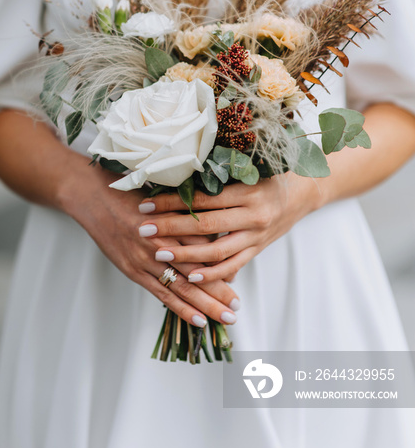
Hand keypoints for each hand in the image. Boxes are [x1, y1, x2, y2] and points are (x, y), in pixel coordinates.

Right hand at [59, 160, 239, 326]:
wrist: (92, 197)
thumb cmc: (129, 192)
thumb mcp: (162, 197)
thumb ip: (186, 213)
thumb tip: (214, 229)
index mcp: (172, 221)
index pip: (206, 246)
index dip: (225, 261)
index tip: (240, 272)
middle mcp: (161, 243)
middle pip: (198, 271)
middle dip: (220, 291)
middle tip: (238, 307)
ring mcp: (145, 259)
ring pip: (183, 288)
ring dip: (206, 305)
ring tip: (226, 318)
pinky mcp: (133, 270)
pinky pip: (161, 294)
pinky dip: (181, 309)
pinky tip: (197, 321)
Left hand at [138, 173, 320, 282]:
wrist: (304, 192)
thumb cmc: (270, 176)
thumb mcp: (248, 171)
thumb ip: (219, 177)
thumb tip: (178, 177)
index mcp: (247, 191)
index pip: (202, 199)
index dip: (172, 202)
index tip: (147, 203)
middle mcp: (252, 215)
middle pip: (205, 225)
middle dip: (171, 228)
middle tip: (144, 229)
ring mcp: (256, 236)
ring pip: (217, 251)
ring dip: (185, 255)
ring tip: (159, 255)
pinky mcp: (257, 249)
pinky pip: (233, 266)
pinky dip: (212, 274)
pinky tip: (190, 275)